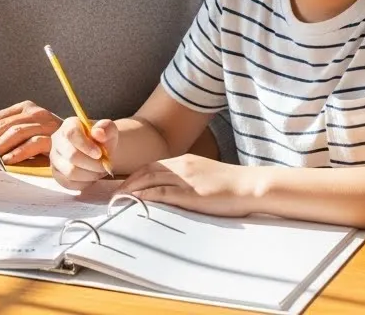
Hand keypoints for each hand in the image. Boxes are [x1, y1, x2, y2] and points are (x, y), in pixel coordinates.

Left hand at [0, 100, 61, 164]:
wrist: (78, 144)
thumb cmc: (48, 142)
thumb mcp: (26, 133)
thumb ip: (7, 136)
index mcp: (25, 108)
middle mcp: (35, 112)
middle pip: (3, 125)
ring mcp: (45, 123)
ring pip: (16, 132)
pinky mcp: (54, 137)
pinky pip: (31, 144)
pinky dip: (16, 153)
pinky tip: (6, 161)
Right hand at [50, 116, 117, 189]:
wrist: (100, 152)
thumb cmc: (103, 139)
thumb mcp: (109, 130)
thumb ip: (106, 128)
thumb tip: (98, 132)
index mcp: (69, 126)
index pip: (71, 134)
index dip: (86, 146)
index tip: (100, 154)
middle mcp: (57, 141)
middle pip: (71, 156)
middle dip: (93, 164)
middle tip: (105, 165)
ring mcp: (55, 158)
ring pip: (70, 172)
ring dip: (90, 175)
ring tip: (100, 171)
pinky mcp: (57, 174)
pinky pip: (69, 183)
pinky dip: (85, 183)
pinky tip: (92, 176)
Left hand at [118, 154, 255, 216]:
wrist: (251, 186)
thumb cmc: (232, 186)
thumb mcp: (206, 177)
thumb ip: (189, 181)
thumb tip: (176, 192)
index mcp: (186, 161)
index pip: (153, 166)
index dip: (136, 175)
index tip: (124, 184)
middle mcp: (182, 166)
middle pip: (146, 171)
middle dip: (128, 181)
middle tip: (113, 193)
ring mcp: (185, 178)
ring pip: (149, 180)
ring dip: (131, 189)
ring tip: (117, 199)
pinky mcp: (190, 193)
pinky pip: (161, 193)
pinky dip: (144, 196)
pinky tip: (134, 202)